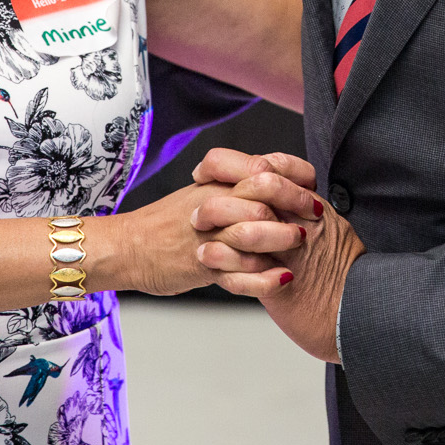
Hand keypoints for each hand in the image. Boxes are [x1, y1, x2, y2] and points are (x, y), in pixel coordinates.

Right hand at [108, 178, 303, 297]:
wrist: (127, 248)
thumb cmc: (168, 223)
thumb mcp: (202, 195)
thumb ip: (235, 188)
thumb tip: (277, 181)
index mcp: (216, 182)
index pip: (262, 165)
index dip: (293, 173)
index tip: (311, 183)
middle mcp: (214, 202)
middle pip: (263, 191)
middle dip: (296, 200)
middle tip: (317, 213)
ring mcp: (208, 234)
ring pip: (253, 229)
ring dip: (283, 236)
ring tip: (302, 241)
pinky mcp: (201, 264)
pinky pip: (238, 273)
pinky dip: (264, 278)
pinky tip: (283, 278)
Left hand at [190, 148, 362, 362]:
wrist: (360, 315)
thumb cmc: (341, 278)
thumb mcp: (329, 233)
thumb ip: (303, 213)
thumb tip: (280, 196)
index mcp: (311, 206)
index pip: (271, 167)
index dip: (234, 165)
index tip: (210, 173)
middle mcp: (302, 222)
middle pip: (257, 188)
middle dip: (220, 194)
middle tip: (200, 208)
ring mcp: (293, 251)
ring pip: (247, 224)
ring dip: (217, 226)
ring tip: (198, 232)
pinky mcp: (282, 283)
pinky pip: (245, 266)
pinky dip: (222, 259)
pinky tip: (206, 257)